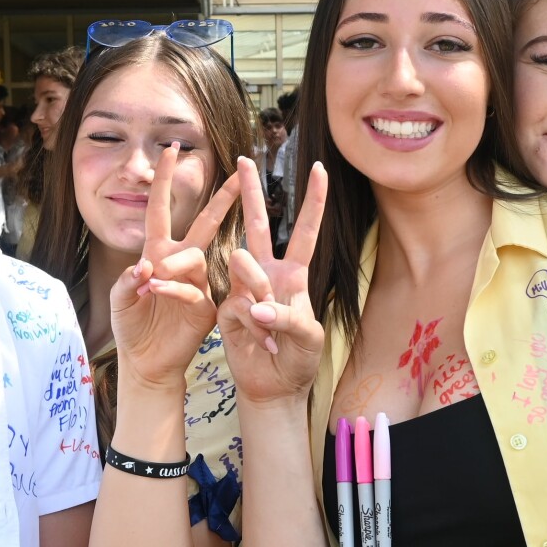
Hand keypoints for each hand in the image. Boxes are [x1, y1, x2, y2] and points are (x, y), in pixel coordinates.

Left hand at [109, 146, 238, 392]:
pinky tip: (156, 291)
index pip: (160, 210)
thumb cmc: (131, 327)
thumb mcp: (119, 300)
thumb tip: (145, 266)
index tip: (170, 150)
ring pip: (195, 257)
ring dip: (174, 263)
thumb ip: (127, 281)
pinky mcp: (205, 308)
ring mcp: (197, 284)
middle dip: (221, 199)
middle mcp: (180, 263)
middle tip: (239, 176)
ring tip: (153, 279)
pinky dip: (173, 289)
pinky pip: (193, 290)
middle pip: (204, 224)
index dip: (163, 180)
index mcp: (157, 253)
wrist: (145, 362)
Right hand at [218, 157, 328, 405]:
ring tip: (270, 328)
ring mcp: (245, 289)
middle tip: (243, 160)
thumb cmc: (298, 360)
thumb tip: (258, 305)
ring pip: (243, 263)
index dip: (313, 200)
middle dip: (250, 193)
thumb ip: (286, 317)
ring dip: (259, 294)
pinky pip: (236, 302)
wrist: (273, 387)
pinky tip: (262, 343)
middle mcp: (267, 274)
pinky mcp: (226, 307)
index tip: (319, 168)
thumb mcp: (307, 338)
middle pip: (259, 225)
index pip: (305, 231)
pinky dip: (251, 324)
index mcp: (294, 274)